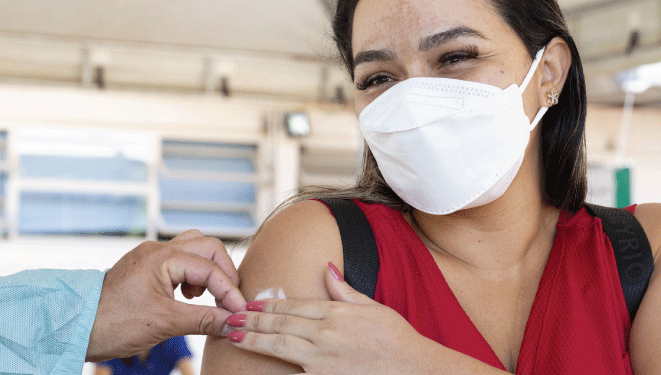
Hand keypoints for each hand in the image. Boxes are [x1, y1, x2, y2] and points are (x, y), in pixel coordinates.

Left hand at [86, 230, 246, 361]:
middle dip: (224, 273)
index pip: (210, 268)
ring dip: (209, 270)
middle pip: (209, 247)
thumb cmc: (113, 324)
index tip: (242, 313)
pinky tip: (189, 295)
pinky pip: (181, 259)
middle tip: (230, 300)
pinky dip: (194, 274)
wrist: (75, 328)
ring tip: (208, 296)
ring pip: (195, 248)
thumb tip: (235, 323)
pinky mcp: (147, 266)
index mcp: (162, 257)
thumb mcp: (165, 323)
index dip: (230, 291)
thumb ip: (205, 320)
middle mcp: (158, 249)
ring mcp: (151, 255)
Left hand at [225, 262, 429, 374]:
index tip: (250, 302)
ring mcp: (323, 358)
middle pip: (281, 324)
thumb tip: (327, 267)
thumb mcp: (373, 307)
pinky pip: (294, 369)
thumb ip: (344, 290)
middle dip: (253, 321)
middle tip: (231, 317)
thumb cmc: (396, 339)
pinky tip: (261, 360)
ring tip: (235, 336)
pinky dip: (275, 365)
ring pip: (280, 346)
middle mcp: (326, 334)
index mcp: (337, 313)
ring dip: (255, 340)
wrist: (415, 370)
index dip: (268, 304)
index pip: (294, 306)